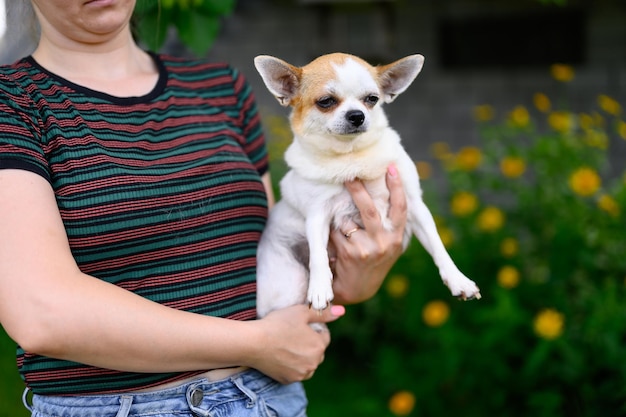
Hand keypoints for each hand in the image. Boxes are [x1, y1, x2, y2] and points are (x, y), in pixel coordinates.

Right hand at [250, 304, 344, 383]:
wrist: (253, 342)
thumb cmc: (277, 324)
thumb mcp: (301, 312)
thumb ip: (323, 313)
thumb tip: (342, 311)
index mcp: (319, 346)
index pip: (324, 337)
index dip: (314, 329)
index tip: (301, 326)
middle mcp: (314, 363)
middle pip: (317, 351)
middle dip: (310, 344)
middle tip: (293, 334)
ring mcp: (301, 374)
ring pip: (308, 364)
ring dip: (302, 357)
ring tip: (287, 345)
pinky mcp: (288, 380)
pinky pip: (295, 372)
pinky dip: (291, 366)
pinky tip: (281, 356)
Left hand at [329, 164, 406, 303]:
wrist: (358, 289)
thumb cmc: (374, 259)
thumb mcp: (388, 244)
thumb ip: (388, 224)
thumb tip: (383, 191)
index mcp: (396, 237)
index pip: (400, 208)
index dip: (396, 187)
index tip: (391, 168)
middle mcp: (384, 243)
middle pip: (369, 209)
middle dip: (358, 190)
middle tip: (349, 175)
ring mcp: (366, 248)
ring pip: (348, 221)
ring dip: (342, 222)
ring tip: (345, 235)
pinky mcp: (349, 253)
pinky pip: (336, 232)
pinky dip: (333, 233)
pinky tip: (337, 245)